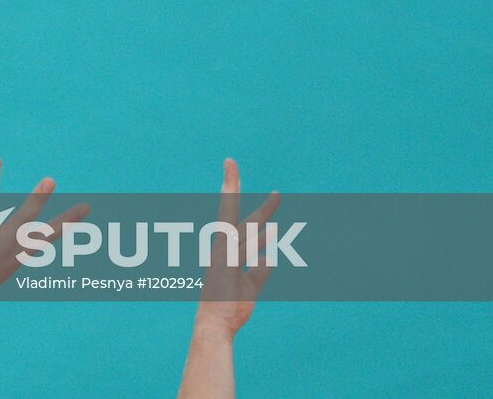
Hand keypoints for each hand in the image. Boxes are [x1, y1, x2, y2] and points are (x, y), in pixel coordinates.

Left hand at [0, 156, 88, 308]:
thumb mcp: (4, 264)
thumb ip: (16, 247)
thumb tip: (33, 236)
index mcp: (17, 254)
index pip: (48, 235)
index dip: (67, 221)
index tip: (86, 207)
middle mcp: (3, 247)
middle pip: (24, 220)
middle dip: (37, 199)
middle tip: (50, 179)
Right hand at [194, 158, 279, 340]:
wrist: (216, 325)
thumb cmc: (230, 305)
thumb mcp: (251, 285)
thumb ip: (261, 269)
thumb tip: (272, 257)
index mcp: (225, 247)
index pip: (230, 213)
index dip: (231, 189)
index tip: (231, 167)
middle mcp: (223, 247)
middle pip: (242, 216)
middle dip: (242, 192)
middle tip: (248, 172)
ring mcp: (224, 256)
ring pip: (248, 230)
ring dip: (264, 215)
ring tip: (277, 196)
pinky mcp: (227, 267)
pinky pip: (247, 251)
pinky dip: (261, 243)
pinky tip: (273, 232)